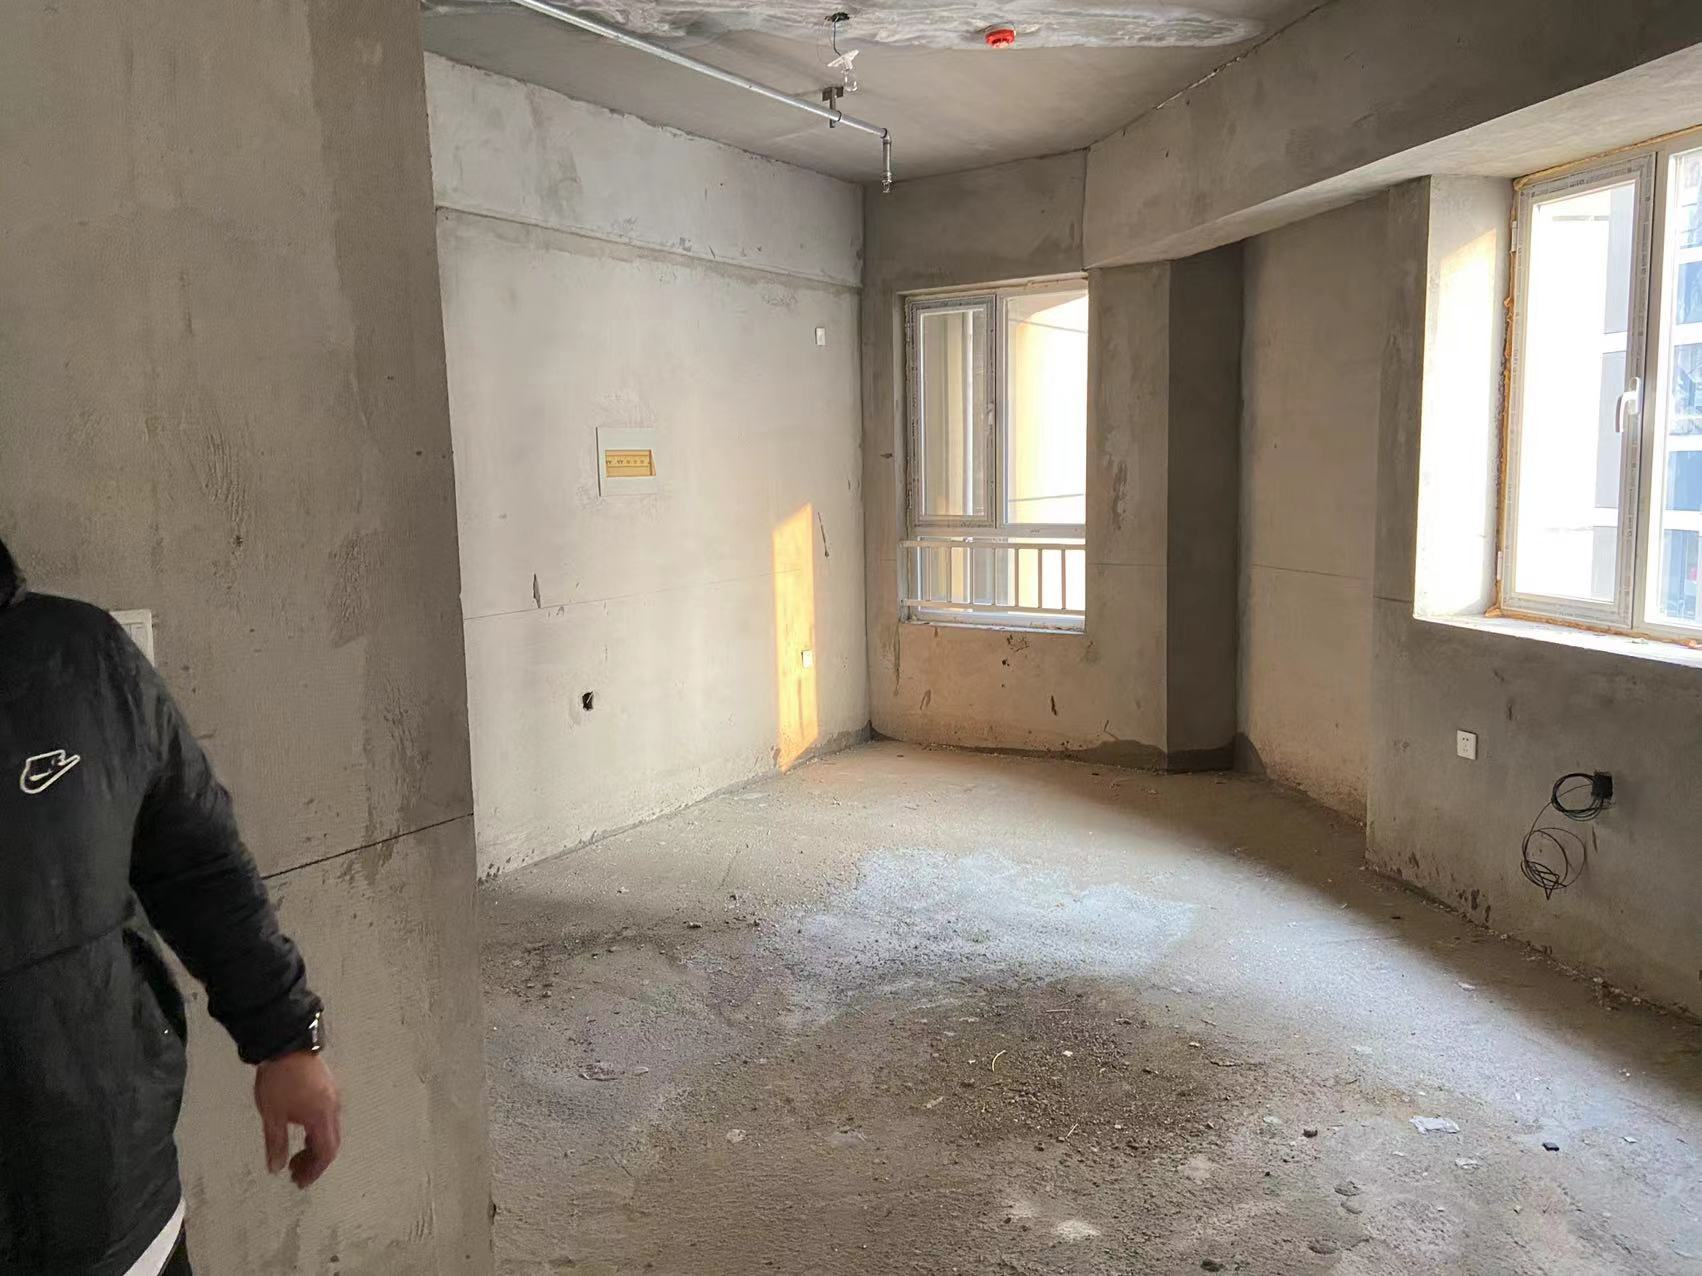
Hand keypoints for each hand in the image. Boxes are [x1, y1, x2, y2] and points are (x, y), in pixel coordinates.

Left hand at [254, 1051, 342, 1187]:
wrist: (286, 1044)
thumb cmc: (278, 1081)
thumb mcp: (272, 1115)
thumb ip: (276, 1144)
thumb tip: (276, 1168)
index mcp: (321, 1117)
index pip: (325, 1153)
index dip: (314, 1171)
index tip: (299, 1182)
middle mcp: (333, 1108)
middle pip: (331, 1143)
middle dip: (315, 1162)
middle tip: (295, 1173)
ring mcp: (333, 1096)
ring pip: (330, 1130)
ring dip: (315, 1147)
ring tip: (295, 1155)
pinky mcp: (328, 1087)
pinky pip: (328, 1117)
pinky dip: (317, 1132)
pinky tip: (301, 1130)